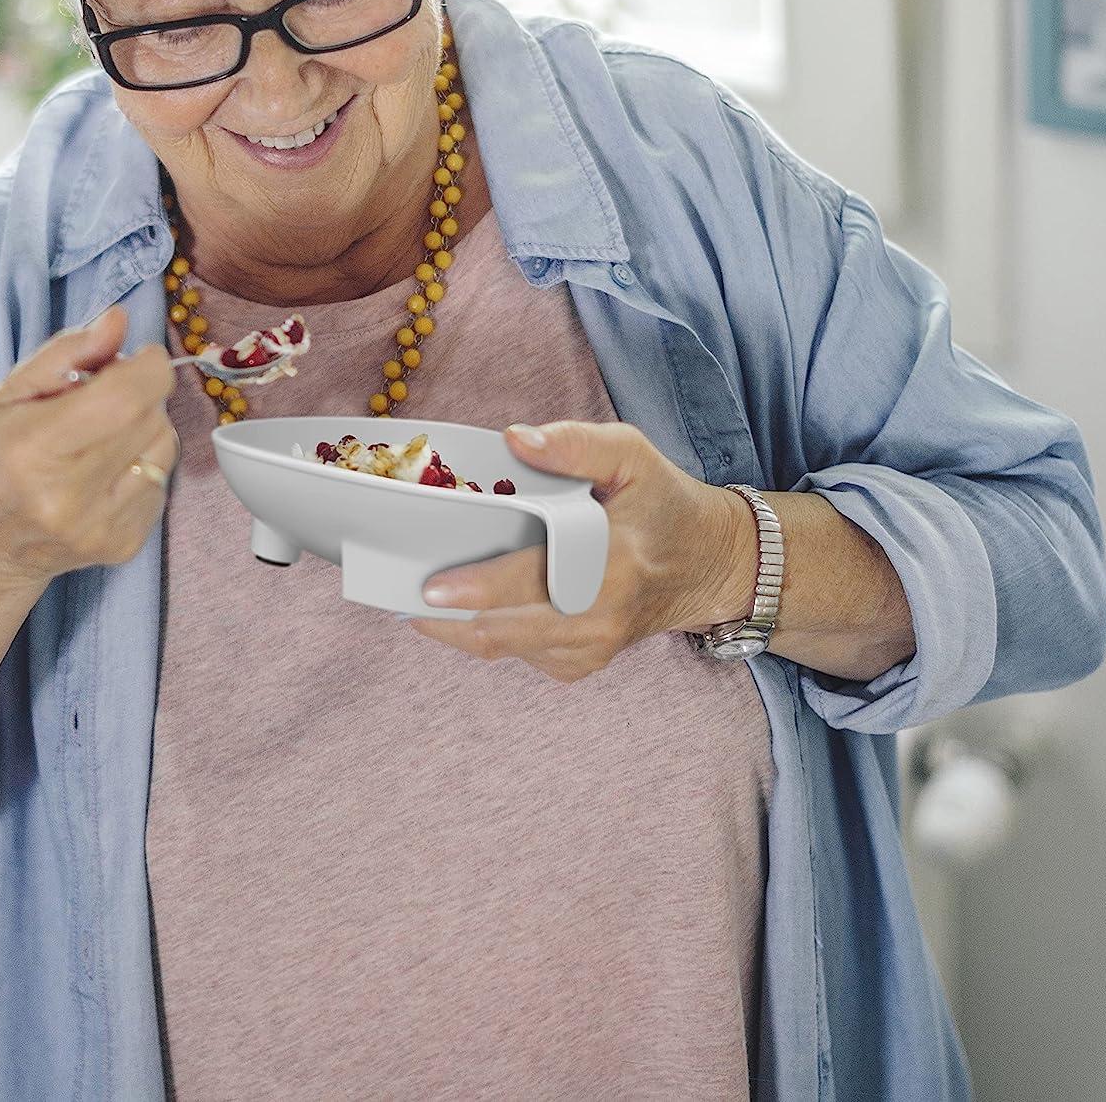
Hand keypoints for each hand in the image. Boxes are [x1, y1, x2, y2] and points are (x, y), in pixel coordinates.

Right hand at [0, 306, 179, 588]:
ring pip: (165, 447)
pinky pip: (163, 481)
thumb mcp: (4, 395)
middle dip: (139, 393)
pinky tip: (104, 472)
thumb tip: (119, 321)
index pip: (127, 397)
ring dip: (145, 429)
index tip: (138, 357)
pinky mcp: (124, 545)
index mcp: (32, 449)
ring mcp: (99, 527)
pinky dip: (143, 465)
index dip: (148, 367)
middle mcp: (68, 495)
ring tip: (100, 437)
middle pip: (151, 416)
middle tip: (103, 397)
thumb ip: (65, 353)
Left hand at [407, 421, 754, 682]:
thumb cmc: (663, 503)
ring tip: (411, 594)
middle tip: (398, 588)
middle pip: (505, 629)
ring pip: (501, 647)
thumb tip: (515, 439)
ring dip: (453, 626)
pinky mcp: (579, 664)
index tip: (431, 585)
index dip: (481, 588)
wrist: (707, 565)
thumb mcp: (632, 455)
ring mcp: (589, 649)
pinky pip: (514, 653)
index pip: (537, 582)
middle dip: (445, 615)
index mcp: (614, 565)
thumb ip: (577, 443)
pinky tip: (459, 605)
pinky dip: (481, 631)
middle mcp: (600, 618)